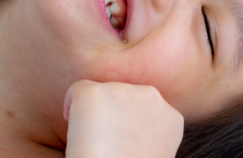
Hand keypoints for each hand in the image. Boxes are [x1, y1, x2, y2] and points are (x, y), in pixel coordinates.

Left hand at [63, 80, 183, 157]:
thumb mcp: (154, 155)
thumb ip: (146, 139)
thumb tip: (128, 137)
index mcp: (171, 118)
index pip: (147, 110)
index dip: (130, 126)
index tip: (121, 144)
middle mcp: (151, 97)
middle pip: (124, 97)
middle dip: (113, 116)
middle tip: (105, 145)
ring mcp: (122, 91)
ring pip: (101, 94)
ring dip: (95, 114)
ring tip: (93, 143)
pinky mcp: (94, 93)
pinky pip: (76, 92)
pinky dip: (71, 108)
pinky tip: (76, 133)